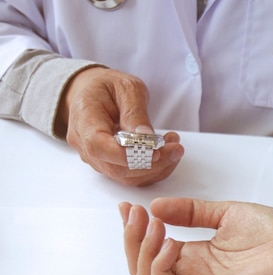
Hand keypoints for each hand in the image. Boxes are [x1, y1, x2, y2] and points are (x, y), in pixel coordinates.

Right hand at [56, 67, 183, 185]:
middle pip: (117, 168)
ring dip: (157, 167)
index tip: (155, 151)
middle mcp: (85, 145)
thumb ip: (134, 112)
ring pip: (128, 177)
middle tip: (177, 147)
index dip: (127, 155)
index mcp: (84, 119)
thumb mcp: (126, 88)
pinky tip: (167, 153)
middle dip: (152, 163)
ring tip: (175, 146)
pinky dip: (154, 169)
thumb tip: (145, 136)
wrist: (92, 92)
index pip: (98, 147)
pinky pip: (133, 176)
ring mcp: (96, 159)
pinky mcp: (110, 165)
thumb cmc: (107, 87)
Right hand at [119, 198, 272, 274]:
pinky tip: (168, 245)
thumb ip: (192, 211)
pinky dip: (157, 268)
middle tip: (133, 214)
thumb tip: (155, 206)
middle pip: (142, 264)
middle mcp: (193, 272)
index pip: (153, 246)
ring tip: (153, 226)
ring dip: (140, 252)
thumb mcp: (227, 213)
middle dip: (131, 238)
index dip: (136, 228)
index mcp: (198, 253)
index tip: (127, 206)